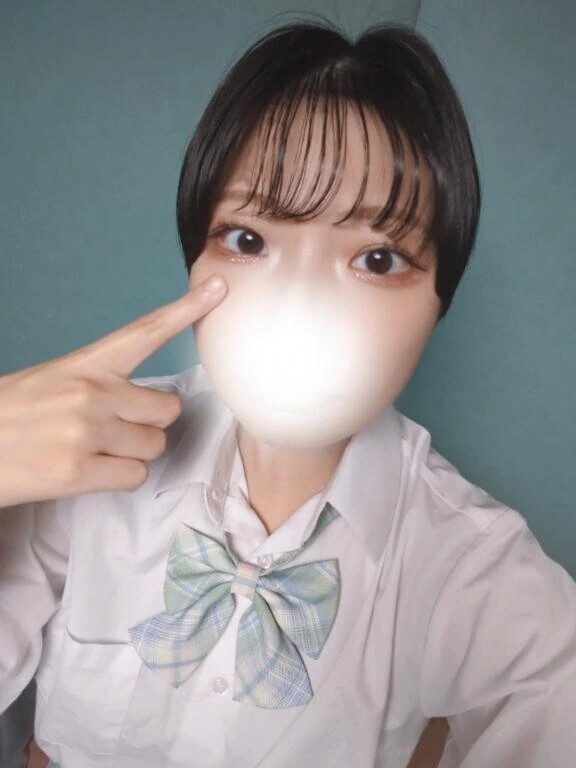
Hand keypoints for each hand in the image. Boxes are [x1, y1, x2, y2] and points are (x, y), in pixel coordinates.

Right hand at [0, 275, 226, 507]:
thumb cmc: (10, 415)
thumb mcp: (51, 381)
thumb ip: (98, 383)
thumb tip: (141, 402)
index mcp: (85, 364)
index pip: (144, 331)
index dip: (186, 309)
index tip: (219, 288)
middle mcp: (91, 393)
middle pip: (168, 409)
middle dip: (151, 422)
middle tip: (118, 429)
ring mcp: (86, 432)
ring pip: (155, 445)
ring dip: (133, 452)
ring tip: (94, 451)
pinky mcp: (77, 472)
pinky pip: (135, 475)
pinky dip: (120, 477)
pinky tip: (89, 471)